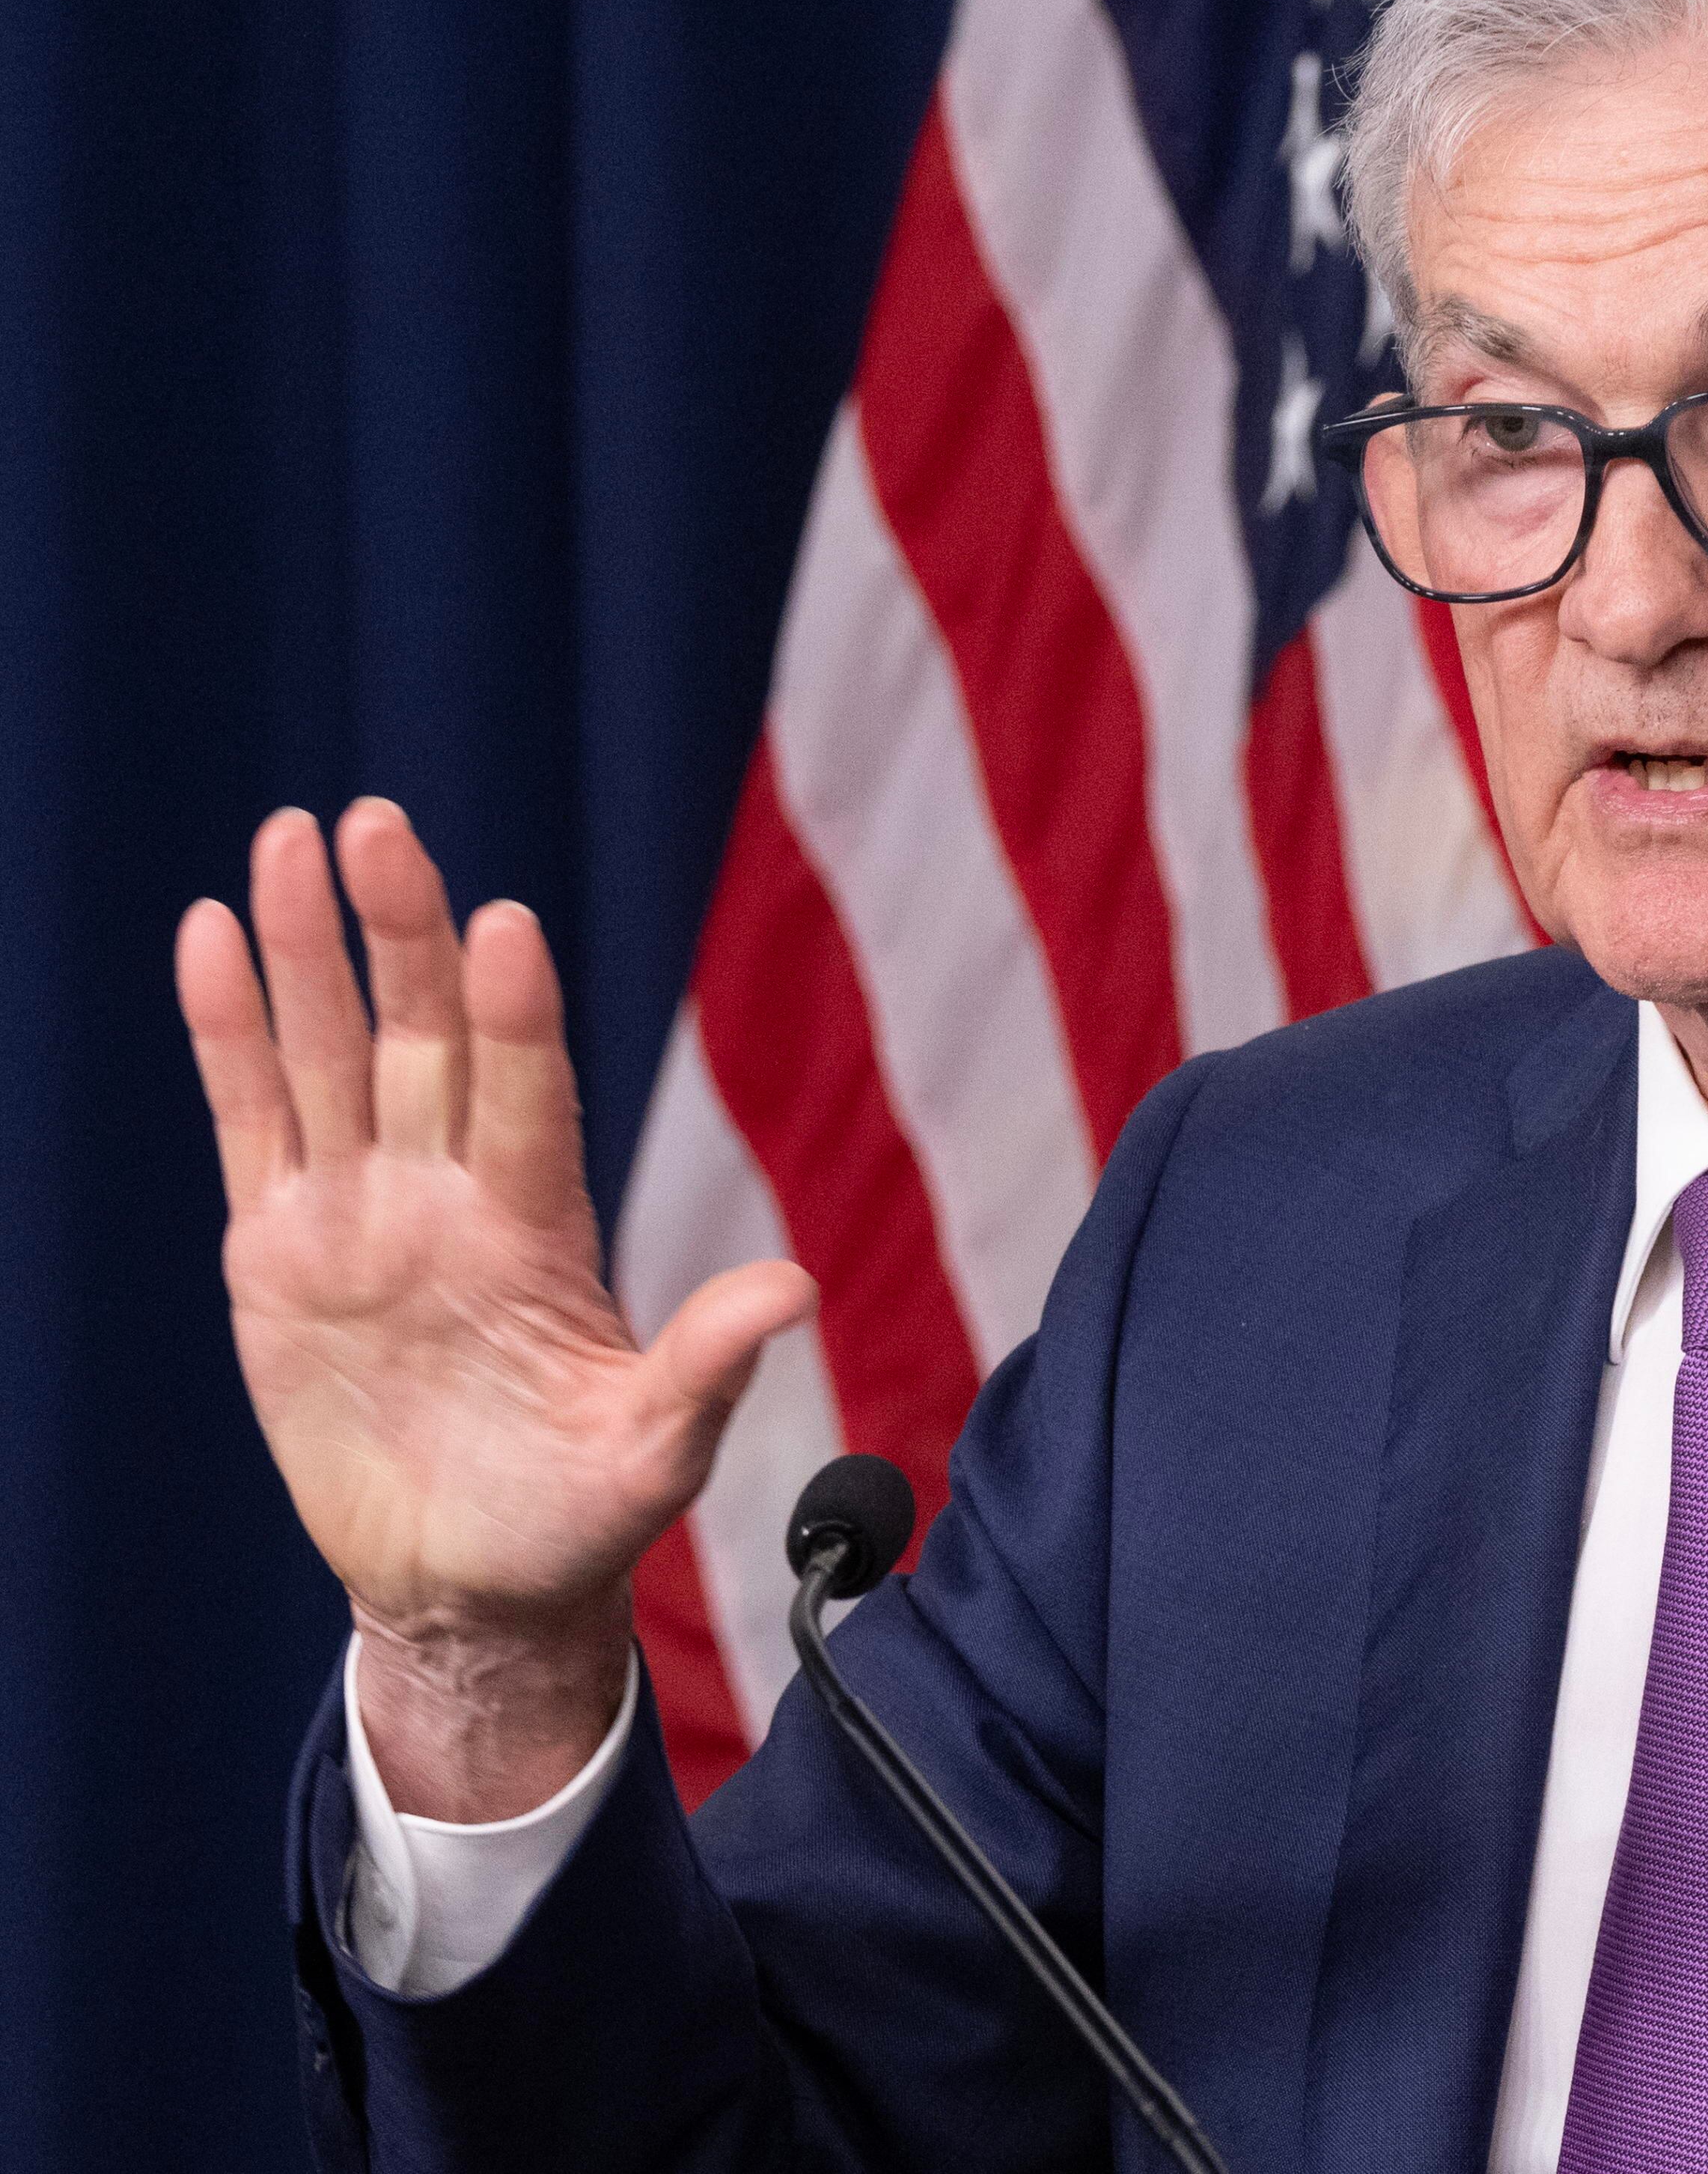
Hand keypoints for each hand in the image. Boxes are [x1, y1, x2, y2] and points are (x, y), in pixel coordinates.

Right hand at [178, 801, 815, 1815]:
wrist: (472, 1582)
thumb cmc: (577, 1517)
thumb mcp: (652, 1453)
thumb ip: (707, 1367)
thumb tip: (796, 1291)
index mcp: (539, 1228)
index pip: (527, 1095)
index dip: (514, 1015)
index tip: (505, 925)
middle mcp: (449, 1193)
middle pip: (420, 1038)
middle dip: (398, 933)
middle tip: (378, 822)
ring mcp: (361, 1211)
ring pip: (329, 1052)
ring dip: (310, 948)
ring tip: (292, 834)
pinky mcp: (279, 1246)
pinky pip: (251, 1117)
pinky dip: (229, 1030)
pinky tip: (214, 934)